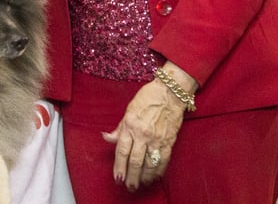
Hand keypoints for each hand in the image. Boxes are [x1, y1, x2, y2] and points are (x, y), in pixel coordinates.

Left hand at [103, 66, 191, 190]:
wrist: (170, 92)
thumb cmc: (148, 97)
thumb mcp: (129, 110)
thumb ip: (119, 128)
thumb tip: (106, 138)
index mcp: (130, 125)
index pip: (122, 151)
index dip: (119, 166)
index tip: (117, 178)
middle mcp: (143, 134)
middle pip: (135, 161)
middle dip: (131, 176)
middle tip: (129, 187)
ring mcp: (157, 139)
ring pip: (149, 164)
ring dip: (144, 177)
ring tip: (140, 184)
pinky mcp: (169, 141)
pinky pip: (163, 160)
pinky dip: (159, 171)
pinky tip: (154, 177)